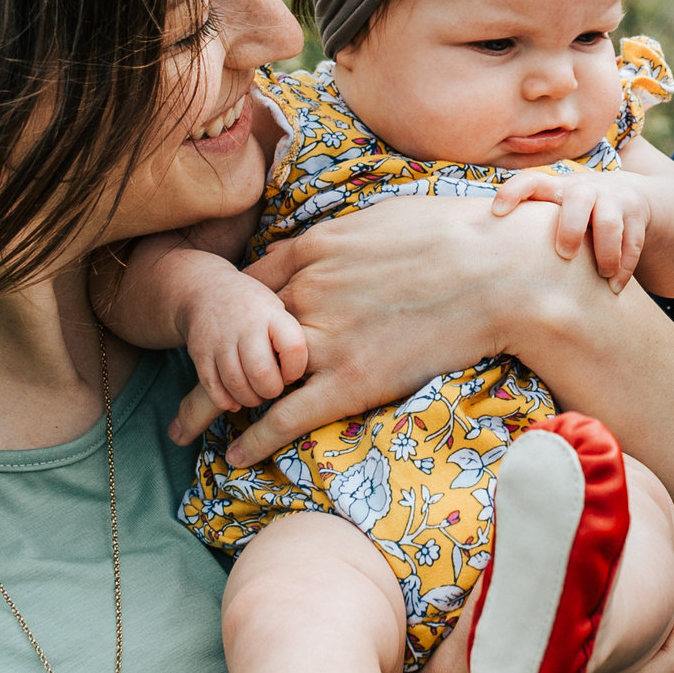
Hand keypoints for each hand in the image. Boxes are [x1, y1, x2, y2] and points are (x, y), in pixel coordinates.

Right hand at [169, 264, 309, 429]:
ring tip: (256, 393)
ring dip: (250, 398)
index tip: (291, 372)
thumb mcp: (278, 310)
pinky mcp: (200, 354)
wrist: (206, 290)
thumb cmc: (253, 308)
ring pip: (237, 385)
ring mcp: (220, 340)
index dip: (295, 369)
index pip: (293, 348)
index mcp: (272, 314)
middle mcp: (245, 326)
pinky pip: (214, 389)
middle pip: (261, 373)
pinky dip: (227, 401)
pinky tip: (235, 398)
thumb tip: (308, 377)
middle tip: (272, 387)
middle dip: (271, 390)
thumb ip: (290, 339)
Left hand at [172, 195, 593, 458]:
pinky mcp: (351, 378)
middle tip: (174, 385)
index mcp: (316, 246)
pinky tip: (233, 456)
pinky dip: (256, 437)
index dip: (232, 312)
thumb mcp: (389, 215)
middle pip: (236, 331)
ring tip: (181, 430)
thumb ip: (352, 235)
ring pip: (248, 376)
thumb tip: (345, 241)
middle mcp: (308, 291)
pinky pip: (287, 414)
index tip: (218, 331)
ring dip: (209, 405)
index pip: (253, 282)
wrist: (499, 271)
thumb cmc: (459, 235)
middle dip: (203, 359)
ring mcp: (326, 336)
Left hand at [492, 162, 652, 289]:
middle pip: (578, 201)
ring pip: (610, 225)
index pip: (530, 181)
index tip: (496, 212)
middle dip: (571, 228)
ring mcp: (613, 200)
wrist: (631, 194)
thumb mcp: (556, 206)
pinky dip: (625, 267)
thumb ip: (531, 222)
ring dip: (605, 254)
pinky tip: (615, 287)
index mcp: (558, 187)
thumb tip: (485, 257)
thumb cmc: (577, 210)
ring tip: (601, 277)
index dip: (512, 192)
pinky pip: (632, 242)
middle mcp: (585, 189)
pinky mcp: (636, 214)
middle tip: (565, 254)